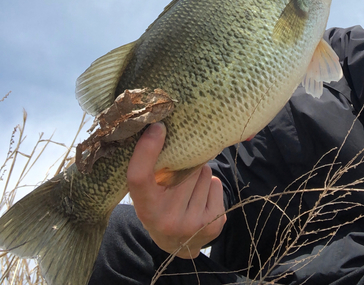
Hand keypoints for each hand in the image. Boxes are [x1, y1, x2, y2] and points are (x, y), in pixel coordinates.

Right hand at [127, 122, 226, 258]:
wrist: (177, 245)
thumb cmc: (159, 207)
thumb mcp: (147, 193)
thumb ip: (152, 168)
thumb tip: (163, 127)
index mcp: (144, 208)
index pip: (139, 176)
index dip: (147, 149)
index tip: (157, 127)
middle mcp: (167, 219)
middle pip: (184, 168)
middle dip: (185, 164)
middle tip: (178, 175)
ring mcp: (192, 223)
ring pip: (203, 173)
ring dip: (199, 174)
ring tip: (189, 189)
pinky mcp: (214, 224)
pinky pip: (216, 183)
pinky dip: (211, 185)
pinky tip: (201, 198)